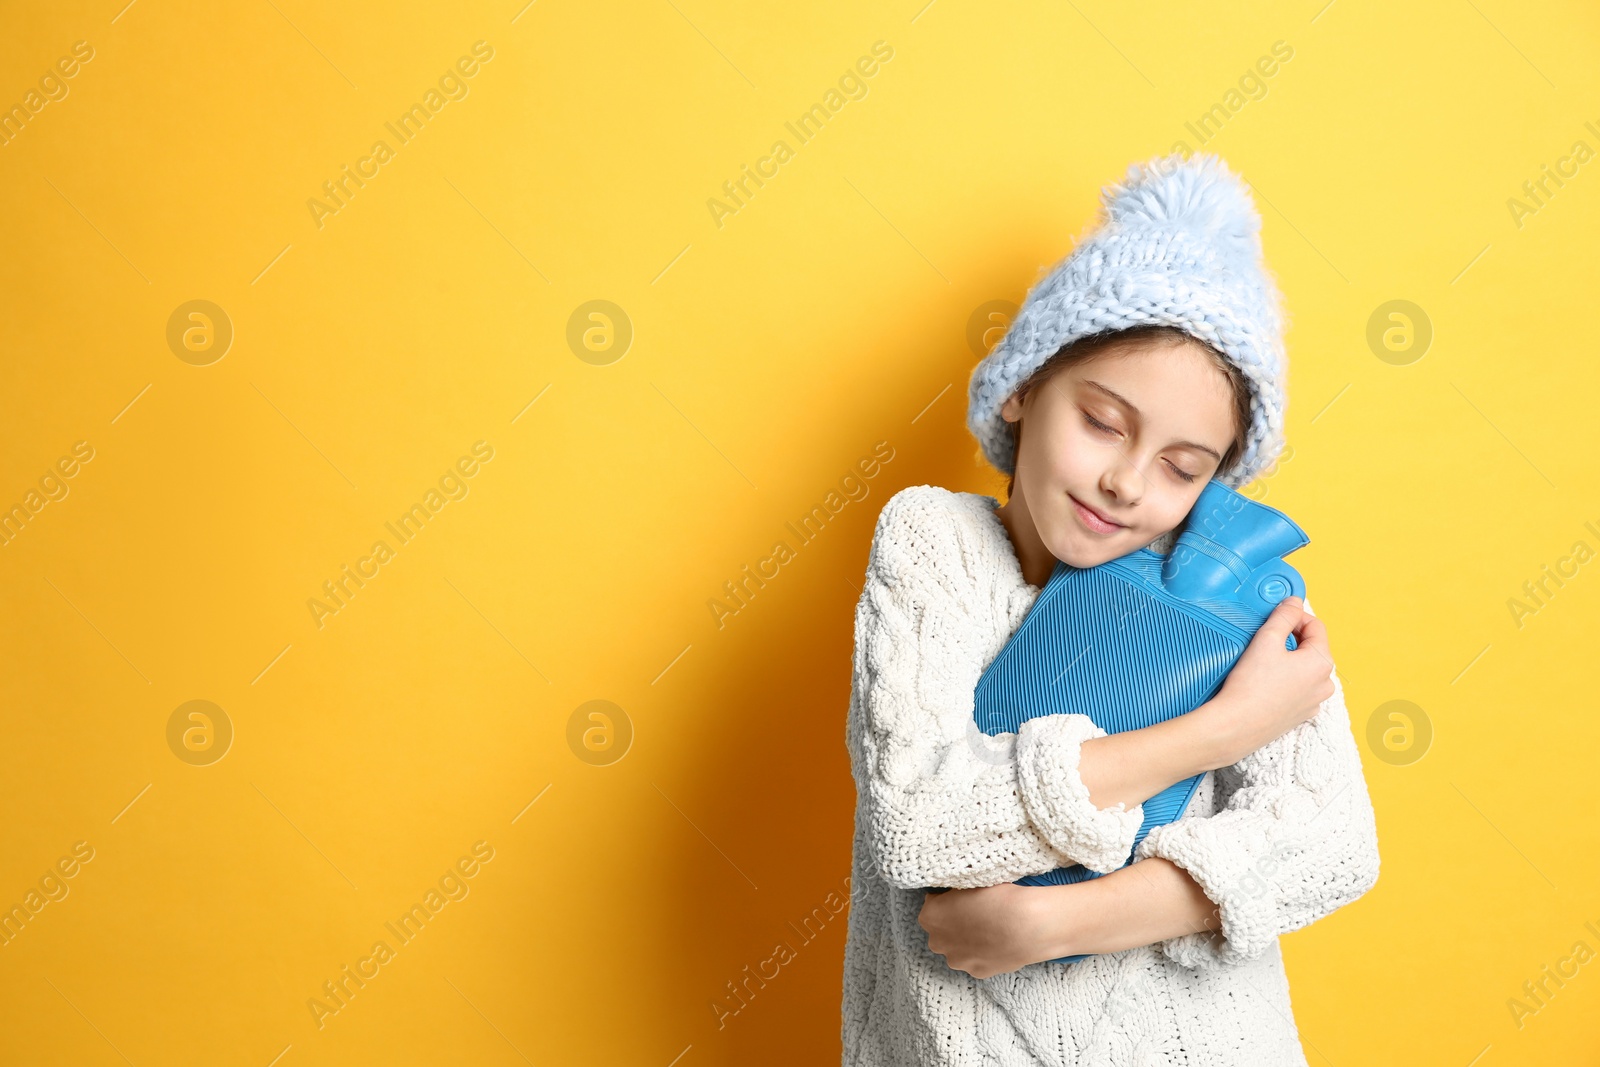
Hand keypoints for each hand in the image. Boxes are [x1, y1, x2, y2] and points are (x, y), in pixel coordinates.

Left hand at [917, 883, 1063, 977]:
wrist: (1025, 924)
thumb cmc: (997, 897)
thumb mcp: (968, 884)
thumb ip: (953, 894)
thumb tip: (954, 897)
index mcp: (930, 916)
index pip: (931, 905)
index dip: (948, 901)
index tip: (962, 899)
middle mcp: (937, 942)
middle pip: (940, 932)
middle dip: (952, 925)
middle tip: (975, 915)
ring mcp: (957, 960)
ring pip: (957, 950)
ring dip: (966, 942)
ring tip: (989, 931)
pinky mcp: (976, 972)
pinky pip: (975, 961)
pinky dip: (983, 954)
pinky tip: (997, 944)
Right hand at [1199, 595, 1334, 767]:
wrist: (1236, 726)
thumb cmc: (1251, 685)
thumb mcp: (1266, 640)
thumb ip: (1284, 616)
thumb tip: (1295, 602)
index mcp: (1321, 663)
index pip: (1316, 626)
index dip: (1295, 616)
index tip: (1276, 617)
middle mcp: (1324, 684)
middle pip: (1312, 648)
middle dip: (1291, 639)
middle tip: (1265, 639)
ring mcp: (1314, 702)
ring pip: (1305, 669)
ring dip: (1288, 660)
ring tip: (1263, 662)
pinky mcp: (1300, 715)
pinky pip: (1298, 689)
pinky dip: (1286, 680)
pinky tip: (1265, 683)